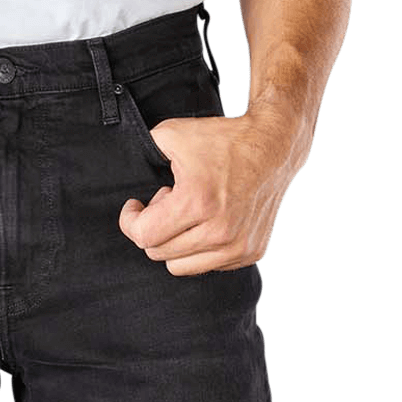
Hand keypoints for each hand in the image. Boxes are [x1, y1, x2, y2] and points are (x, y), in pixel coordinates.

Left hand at [119, 109, 299, 275]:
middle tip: (167, 203)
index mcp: (197, 202)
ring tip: (187, 215)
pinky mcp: (250, 253)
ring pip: (180, 267)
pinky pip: (207, 266)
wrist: (274, 146)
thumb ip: (145, 153)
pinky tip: (208, 222)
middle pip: (158, 253)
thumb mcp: (174, 134)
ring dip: (175, 243)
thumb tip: (126, 170)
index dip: (131, 221)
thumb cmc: (223, 139)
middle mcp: (219, 231)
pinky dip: (200, 249)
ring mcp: (237, 247)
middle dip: (155, 228)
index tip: (134, 208)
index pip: (143, 236)